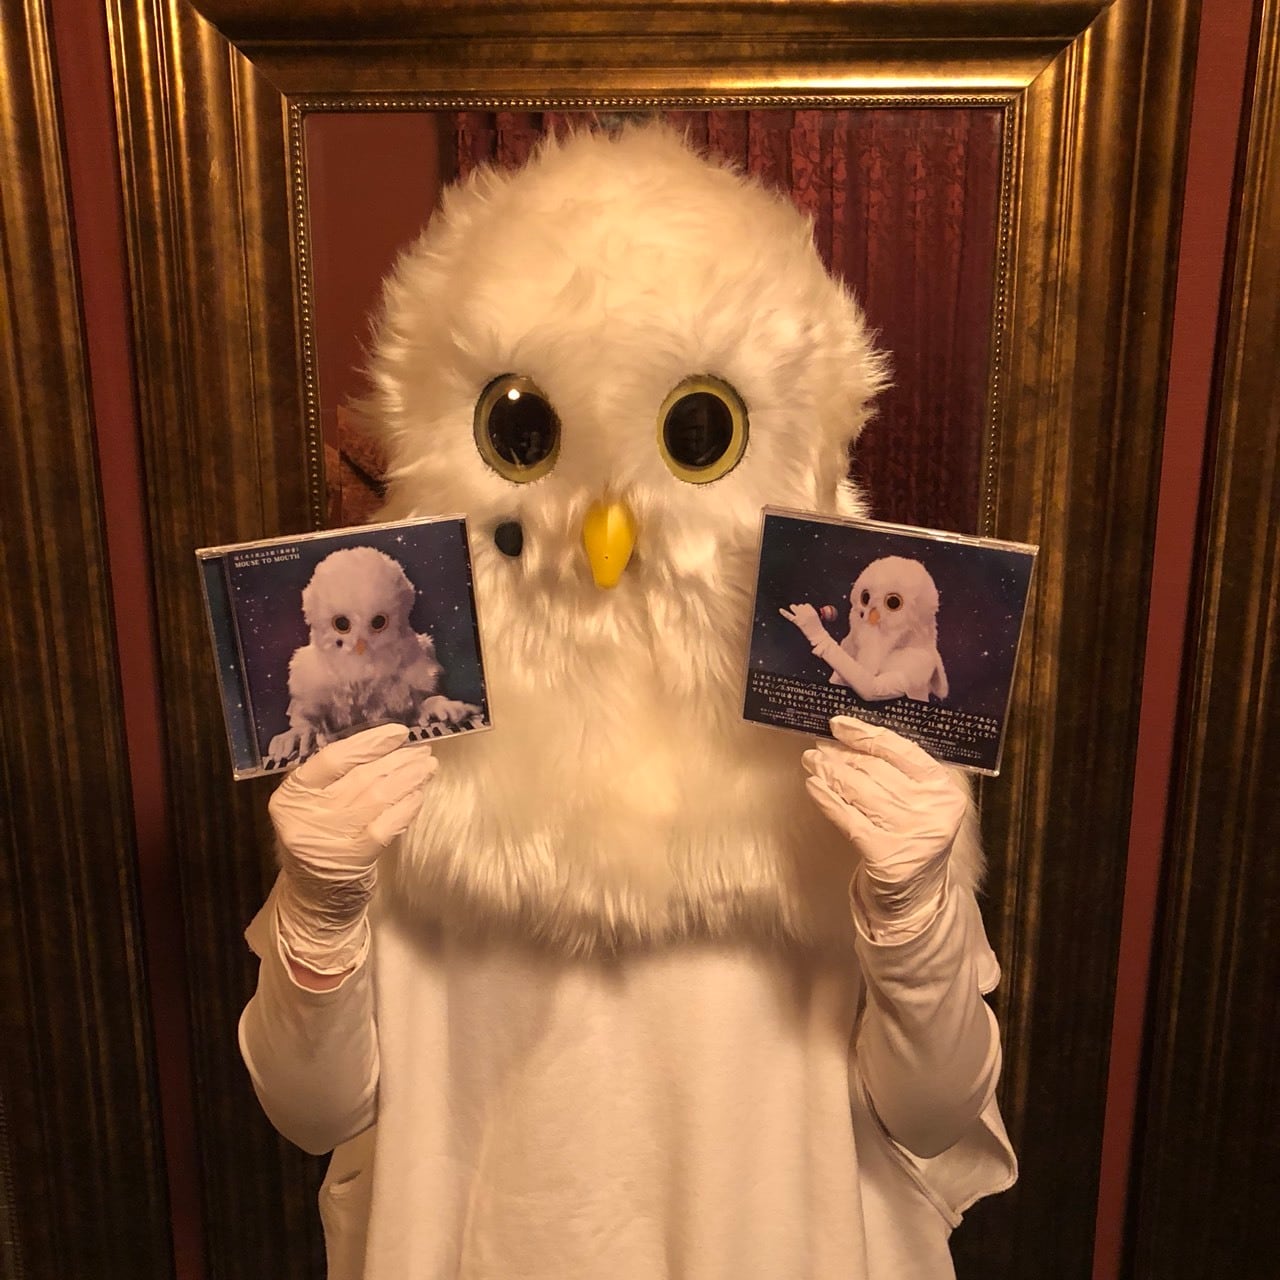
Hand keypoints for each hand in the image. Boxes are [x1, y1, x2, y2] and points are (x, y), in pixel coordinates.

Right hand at [269, 723, 436, 973]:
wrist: (314, 902)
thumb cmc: (320, 845)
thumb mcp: (315, 809)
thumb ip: (337, 780)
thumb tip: (387, 746)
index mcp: (292, 795)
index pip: (332, 758)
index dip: (368, 742)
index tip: (398, 733)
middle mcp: (305, 815)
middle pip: (360, 776)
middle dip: (398, 760)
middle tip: (423, 750)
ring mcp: (328, 838)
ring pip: (376, 797)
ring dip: (408, 779)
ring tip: (428, 767)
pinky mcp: (352, 859)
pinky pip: (386, 825)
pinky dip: (406, 807)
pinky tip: (420, 795)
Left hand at [779, 602, 831, 647]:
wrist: (817, 635)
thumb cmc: (817, 627)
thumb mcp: (815, 616)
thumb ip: (809, 612)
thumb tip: (800, 607)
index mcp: (812, 611)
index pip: (806, 605)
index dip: (805, 608)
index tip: (806, 613)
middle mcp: (806, 613)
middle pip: (800, 606)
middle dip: (800, 609)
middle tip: (801, 614)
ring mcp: (801, 617)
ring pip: (795, 608)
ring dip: (794, 608)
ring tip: (795, 610)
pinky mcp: (797, 622)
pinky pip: (789, 616)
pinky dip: (784, 613)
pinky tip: (780, 610)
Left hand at [802, 716, 967, 937]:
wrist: (918, 896)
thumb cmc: (913, 836)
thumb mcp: (921, 801)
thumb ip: (899, 771)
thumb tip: (850, 737)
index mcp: (944, 789)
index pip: (902, 750)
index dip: (866, 734)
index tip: (838, 723)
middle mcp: (933, 809)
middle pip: (875, 769)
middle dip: (840, 754)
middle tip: (817, 746)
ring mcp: (911, 833)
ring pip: (859, 791)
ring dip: (829, 772)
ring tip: (810, 761)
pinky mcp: (887, 855)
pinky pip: (848, 819)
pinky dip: (827, 799)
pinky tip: (813, 786)